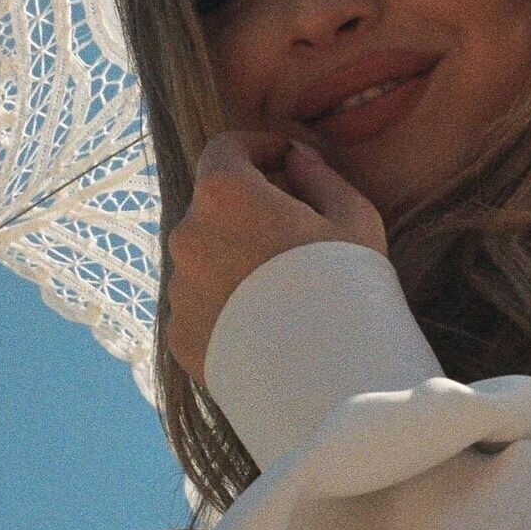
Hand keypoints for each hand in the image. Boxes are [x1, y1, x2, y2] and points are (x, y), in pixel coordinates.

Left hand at [165, 131, 387, 387]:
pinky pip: (200, 304)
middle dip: (248, 207)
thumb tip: (294, 159)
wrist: (329, 381)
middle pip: (214, 205)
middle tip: (293, 230)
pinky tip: (267, 324)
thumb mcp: (352, 216)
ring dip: (234, 256)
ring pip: (205, 256)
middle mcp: (187, 234)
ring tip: (283, 288)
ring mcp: (178, 288)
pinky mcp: (179, 335)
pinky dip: (225, 304)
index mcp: (225, 194)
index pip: (225, 149)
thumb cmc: (348, 286)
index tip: (283, 162)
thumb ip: (317, 175)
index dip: (257, 148)